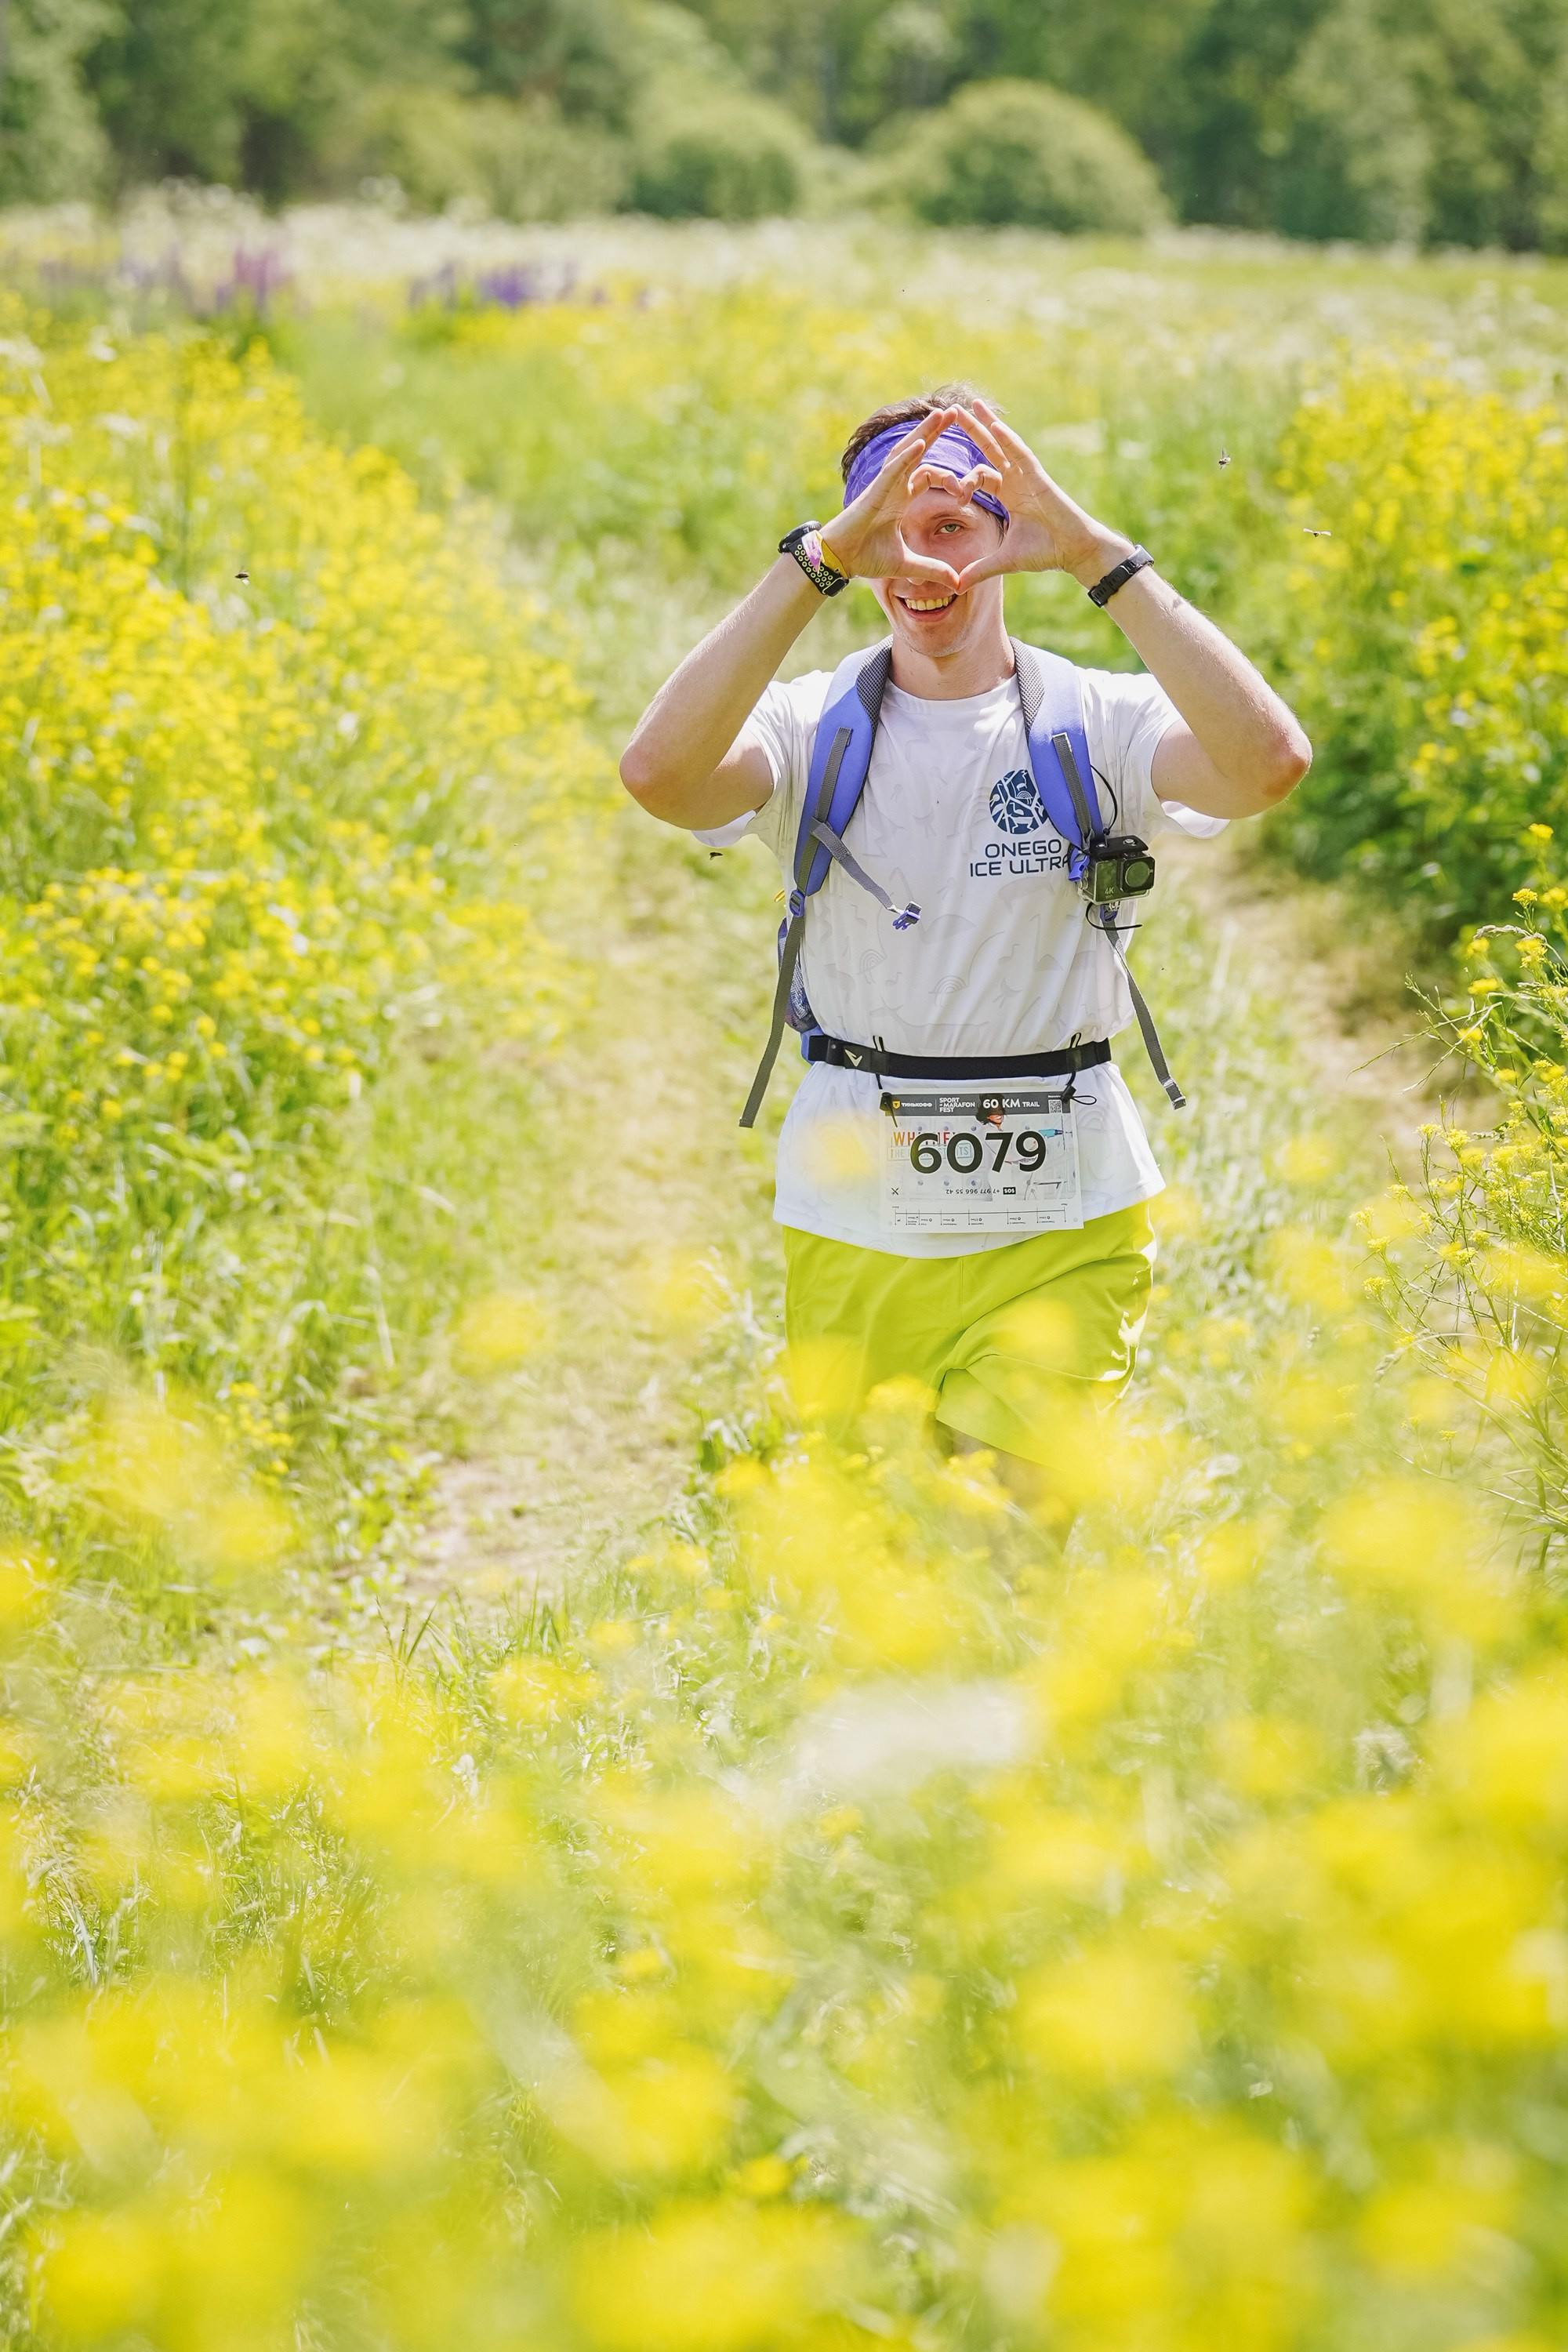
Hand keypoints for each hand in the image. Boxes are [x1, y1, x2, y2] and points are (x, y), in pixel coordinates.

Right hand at [817, 407, 1000, 587]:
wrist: (840, 560)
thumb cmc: (866, 557)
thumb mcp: (907, 564)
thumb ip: (932, 568)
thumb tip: (956, 582)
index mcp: (901, 498)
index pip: (928, 475)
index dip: (949, 478)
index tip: (965, 491)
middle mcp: (894, 486)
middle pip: (918, 452)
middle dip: (935, 432)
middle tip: (955, 412)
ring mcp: (884, 486)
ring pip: (906, 452)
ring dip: (924, 432)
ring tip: (942, 414)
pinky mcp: (874, 491)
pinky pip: (893, 470)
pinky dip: (907, 456)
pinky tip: (921, 442)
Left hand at [945, 400, 1134, 591]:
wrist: (1073, 551)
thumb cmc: (1045, 552)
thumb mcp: (1004, 561)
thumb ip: (979, 570)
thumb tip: (955, 586)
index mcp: (1008, 496)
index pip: (979, 475)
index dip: (961, 475)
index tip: (945, 479)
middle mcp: (1016, 481)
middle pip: (989, 451)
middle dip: (972, 431)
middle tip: (951, 412)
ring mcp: (1027, 477)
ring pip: (1003, 445)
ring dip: (987, 425)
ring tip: (971, 406)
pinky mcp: (1039, 478)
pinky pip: (1021, 455)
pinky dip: (1008, 440)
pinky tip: (994, 425)